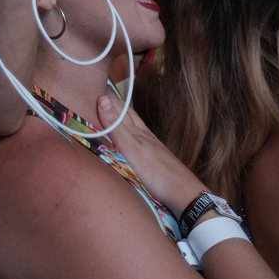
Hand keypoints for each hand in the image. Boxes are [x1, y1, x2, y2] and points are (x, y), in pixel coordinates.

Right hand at [95, 91, 205, 217]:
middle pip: (126, 113)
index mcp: (137, 130)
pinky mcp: (153, 157)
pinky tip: (130, 134)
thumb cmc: (158, 174)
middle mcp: (144, 134)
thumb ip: (116, 127)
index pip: (119, 106)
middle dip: (112, 102)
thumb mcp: (132, 149)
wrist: (185, 194)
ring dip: (121, 114)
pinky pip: (137, 137)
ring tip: (110, 108)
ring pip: (133, 124)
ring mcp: (150, 145)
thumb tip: (102, 99)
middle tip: (97, 91)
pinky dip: (128, 130)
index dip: (106, 95)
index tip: (93, 84)